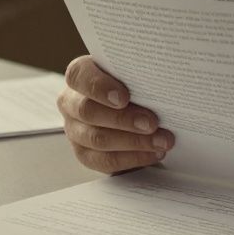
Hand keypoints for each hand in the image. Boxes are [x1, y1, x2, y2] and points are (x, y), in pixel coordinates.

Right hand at [57, 55, 174, 173]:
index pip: (79, 76)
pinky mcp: (86, 154)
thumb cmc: (132, 85)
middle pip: (88, 111)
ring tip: (161, 141)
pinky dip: (133, 158)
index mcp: (80, 75)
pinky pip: (105, 160)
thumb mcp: (133, 74)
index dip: (99, 87)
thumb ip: (137, 74)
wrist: (134, 108)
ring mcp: (76, 130)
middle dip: (123, 119)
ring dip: (134, 142)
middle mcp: (72, 103)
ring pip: (98, 139)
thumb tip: (159, 80)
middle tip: (151, 123)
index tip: (124, 97)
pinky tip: (153, 153)